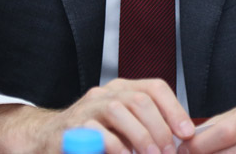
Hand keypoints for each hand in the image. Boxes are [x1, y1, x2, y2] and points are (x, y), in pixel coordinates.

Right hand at [0, 78, 194, 153]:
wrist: (48, 140)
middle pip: (140, 99)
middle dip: (159, 128)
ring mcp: (88, 107)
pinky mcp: (74, 127)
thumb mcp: (124, 129)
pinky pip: (99, 132)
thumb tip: (180, 140)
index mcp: (123, 89)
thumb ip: (145, 128)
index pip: (155, 87)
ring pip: (120, 109)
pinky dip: (117, 147)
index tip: (186, 133)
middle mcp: (106, 92)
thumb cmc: (93, 138)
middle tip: (168, 153)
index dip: (174, 108)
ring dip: (141, 136)